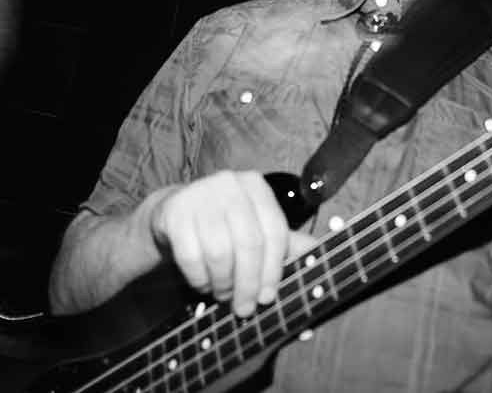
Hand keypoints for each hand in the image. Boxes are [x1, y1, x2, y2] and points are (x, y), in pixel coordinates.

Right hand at [146, 170, 318, 316]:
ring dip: (223, 283)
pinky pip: (191, 256)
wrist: (174, 213)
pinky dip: (199, 278)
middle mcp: (230, 184)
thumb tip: (317, 253)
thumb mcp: (255, 228)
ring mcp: (200, 195)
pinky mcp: (175, 211)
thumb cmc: (223, 225)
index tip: (268, 298)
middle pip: (249, 243)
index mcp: (256, 186)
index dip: (274, 270)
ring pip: (220, 252)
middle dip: (248, 283)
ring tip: (224, 294)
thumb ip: (285, 242)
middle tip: (244, 308)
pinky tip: (204, 283)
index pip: (274, 231)